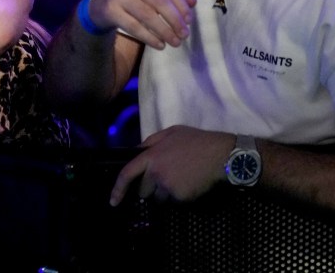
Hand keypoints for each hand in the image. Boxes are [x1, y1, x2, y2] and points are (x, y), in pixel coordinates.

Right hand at [89, 0, 196, 48]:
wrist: (98, 5)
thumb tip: (193, 1)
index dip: (181, 5)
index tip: (189, 21)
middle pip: (159, 2)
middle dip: (175, 20)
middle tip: (184, 35)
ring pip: (147, 15)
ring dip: (164, 31)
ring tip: (175, 42)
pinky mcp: (111, 10)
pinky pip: (134, 26)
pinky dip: (149, 37)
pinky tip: (159, 45)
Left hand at [109, 125, 233, 205]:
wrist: (221, 154)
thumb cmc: (196, 141)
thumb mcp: (170, 133)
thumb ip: (151, 142)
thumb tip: (137, 151)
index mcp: (150, 156)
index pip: (127, 174)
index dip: (118, 189)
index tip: (113, 201)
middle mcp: (156, 172)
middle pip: (144, 190)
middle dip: (150, 187)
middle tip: (166, 176)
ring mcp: (168, 185)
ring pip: (159, 197)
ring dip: (166, 192)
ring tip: (181, 178)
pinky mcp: (181, 196)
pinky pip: (174, 200)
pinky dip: (180, 195)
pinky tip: (190, 183)